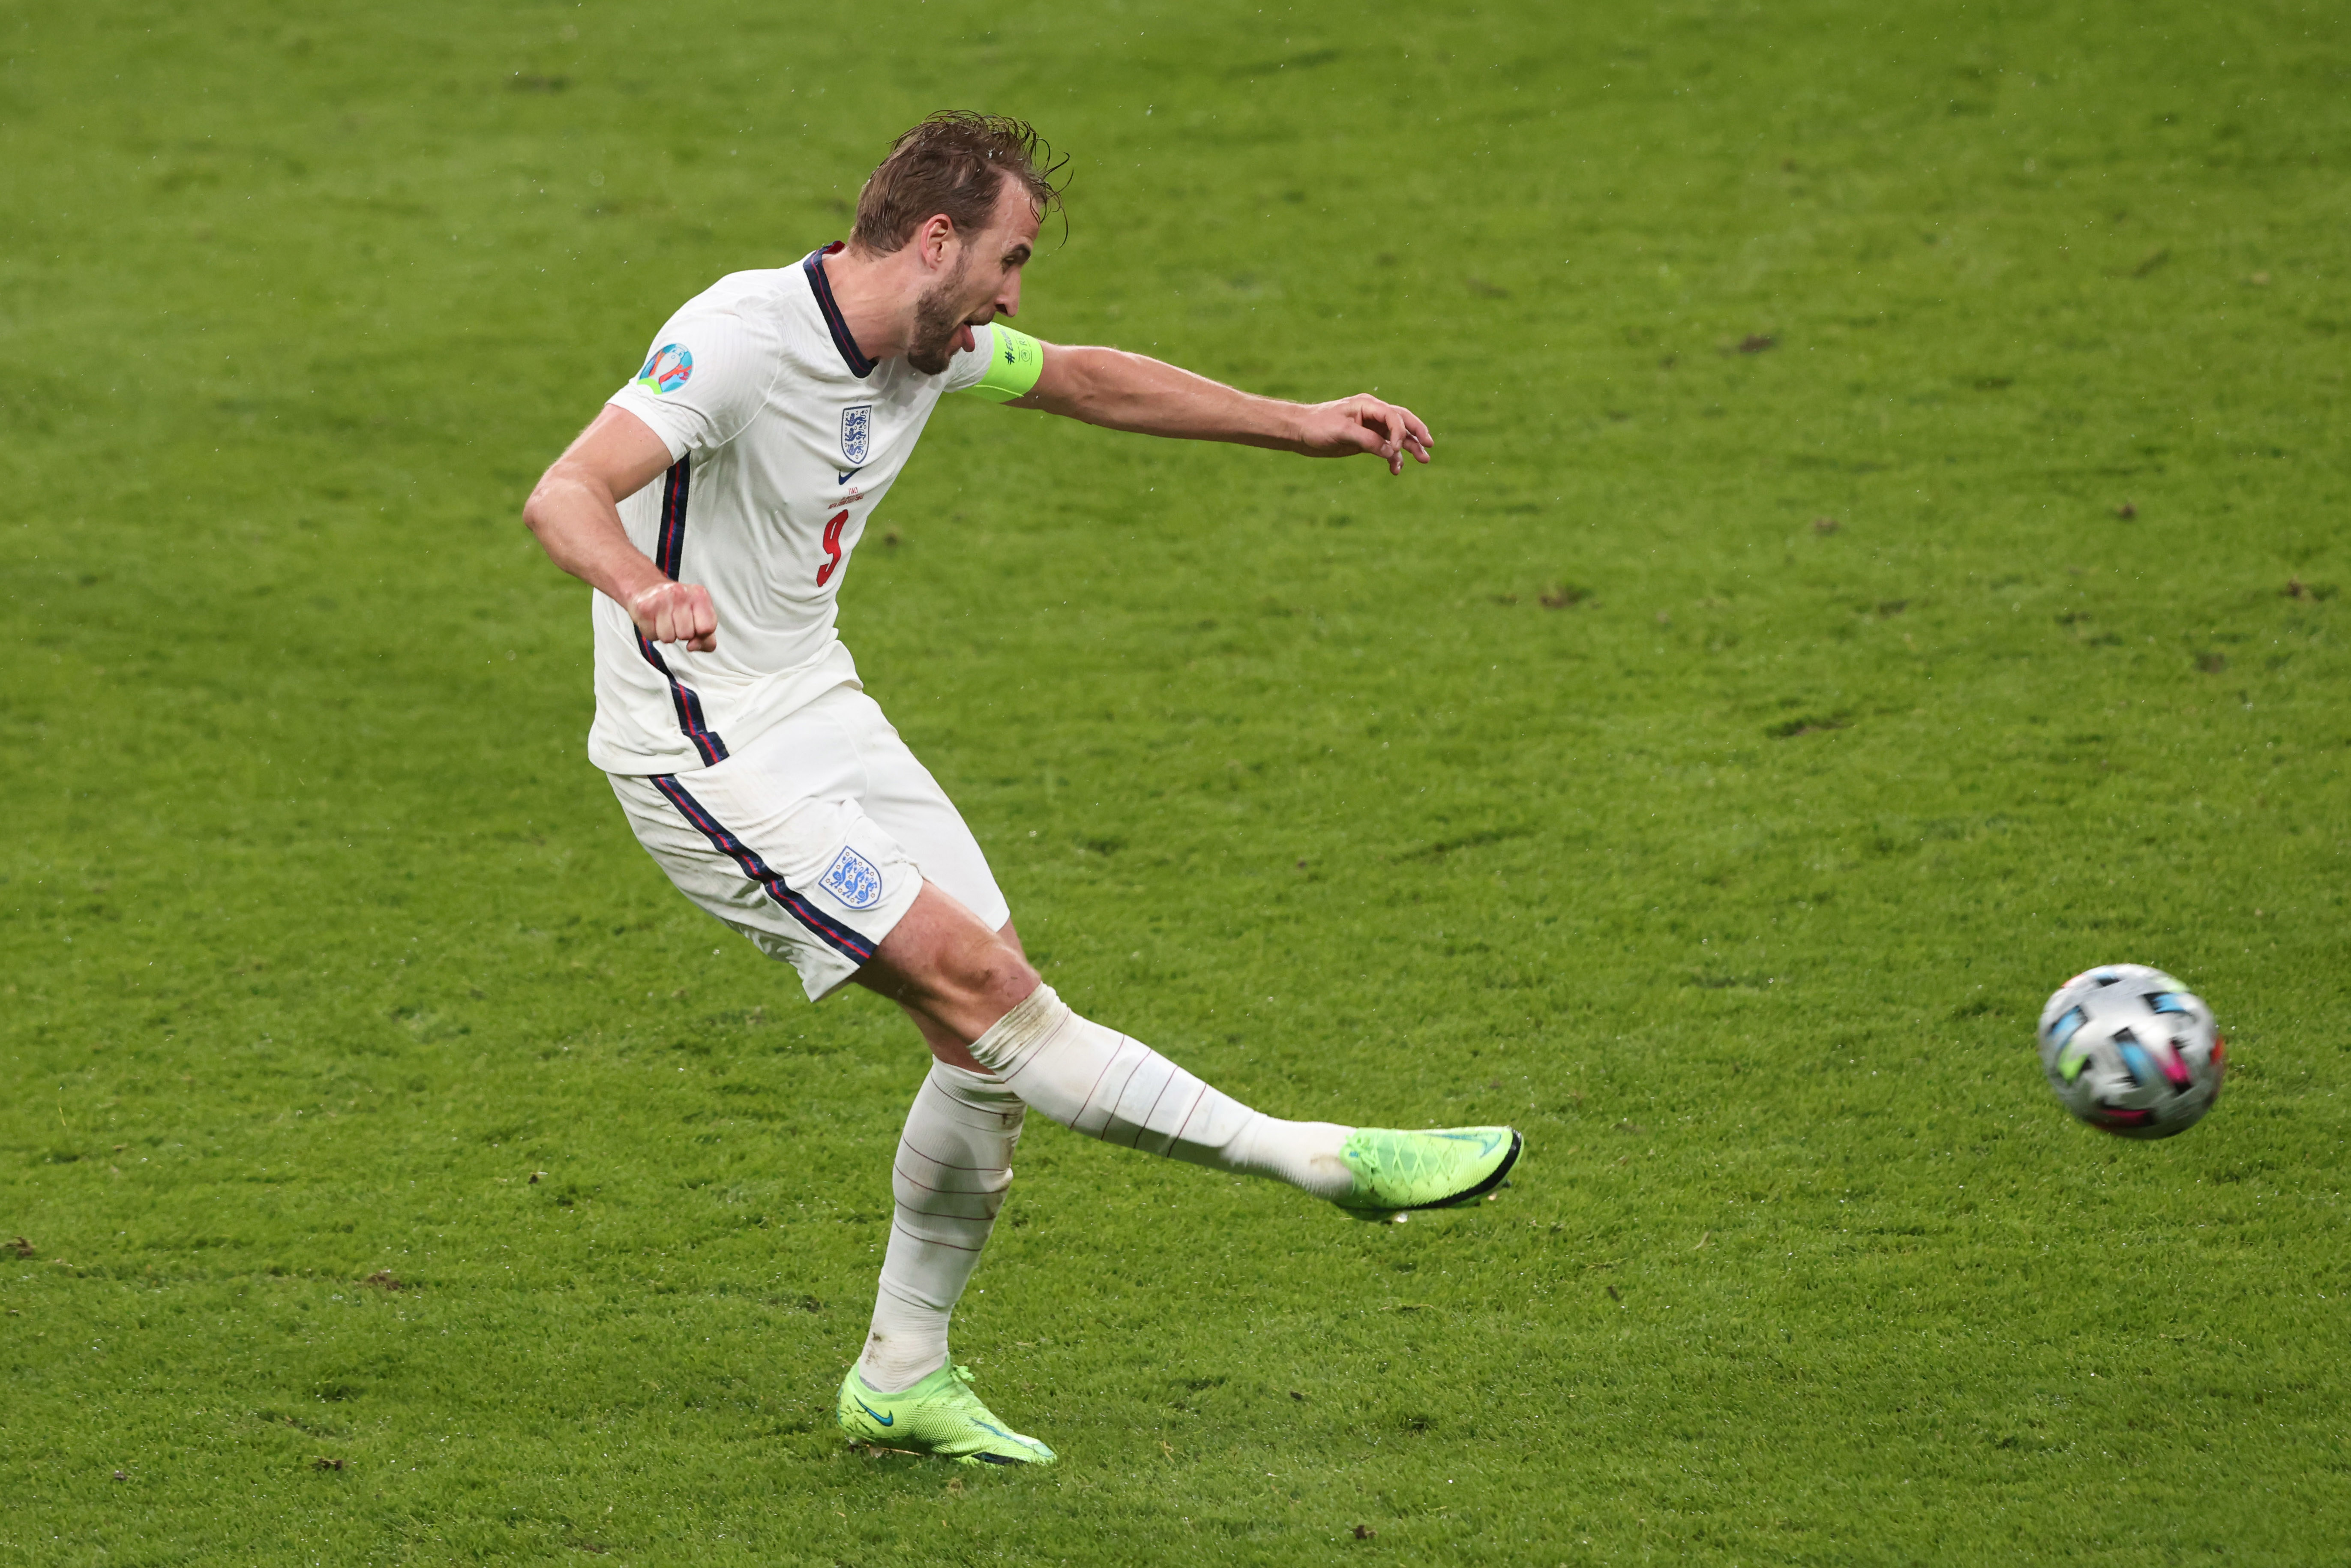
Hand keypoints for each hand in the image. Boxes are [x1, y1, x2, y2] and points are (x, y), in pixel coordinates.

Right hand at [627, 581, 717, 651]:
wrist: (648, 586)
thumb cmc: (676, 603)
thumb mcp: (699, 615)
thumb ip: (706, 638)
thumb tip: (692, 646)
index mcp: (699, 595)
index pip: (707, 627)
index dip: (700, 634)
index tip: (695, 627)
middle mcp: (680, 593)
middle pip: (686, 635)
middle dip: (681, 633)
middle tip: (676, 621)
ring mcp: (662, 599)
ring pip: (668, 638)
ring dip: (666, 634)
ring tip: (665, 620)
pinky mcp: (644, 607)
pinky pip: (652, 636)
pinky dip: (653, 633)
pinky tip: (654, 620)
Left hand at [1293, 394, 1433, 474]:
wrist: (1300, 432)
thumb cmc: (1317, 426)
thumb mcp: (1341, 431)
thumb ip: (1366, 439)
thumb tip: (1389, 451)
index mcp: (1367, 405)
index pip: (1392, 415)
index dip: (1399, 431)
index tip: (1395, 449)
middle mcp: (1372, 414)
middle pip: (1402, 421)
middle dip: (1417, 432)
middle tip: (1430, 444)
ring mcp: (1370, 428)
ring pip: (1396, 436)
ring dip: (1409, 448)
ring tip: (1423, 460)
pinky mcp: (1366, 441)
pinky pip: (1385, 448)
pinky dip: (1392, 458)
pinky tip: (1396, 469)